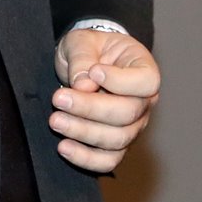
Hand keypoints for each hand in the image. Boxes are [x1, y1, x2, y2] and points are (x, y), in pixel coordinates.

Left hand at [49, 29, 159, 173]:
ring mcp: (134, 126)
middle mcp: (145, 101)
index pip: (146, 82)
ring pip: (117, 139)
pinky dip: (86, 159)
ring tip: (55, 120)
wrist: (84, 65)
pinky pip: (108, 161)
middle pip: (128, 113)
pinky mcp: (116, 145)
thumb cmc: (89, 49)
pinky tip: (63, 147)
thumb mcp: (81, 40)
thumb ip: (82, 57)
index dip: (120, 82)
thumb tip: (83, 86)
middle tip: (59, 98)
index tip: (93, 72)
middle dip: (90, 109)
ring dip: (83, 132)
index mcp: (144, 69)